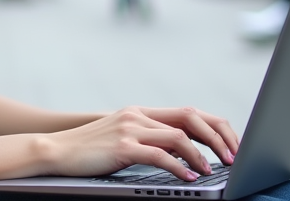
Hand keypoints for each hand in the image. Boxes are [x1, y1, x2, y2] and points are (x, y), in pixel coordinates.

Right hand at [46, 106, 238, 181]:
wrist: (57, 150)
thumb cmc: (91, 149)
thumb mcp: (124, 138)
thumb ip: (150, 138)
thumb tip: (183, 151)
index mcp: (141, 112)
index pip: (189, 112)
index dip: (215, 127)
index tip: (230, 146)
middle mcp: (138, 115)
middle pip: (191, 117)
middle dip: (218, 137)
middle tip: (232, 158)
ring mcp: (130, 129)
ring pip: (179, 137)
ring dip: (201, 156)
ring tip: (211, 171)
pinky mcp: (122, 147)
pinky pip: (160, 156)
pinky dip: (179, 168)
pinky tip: (188, 178)